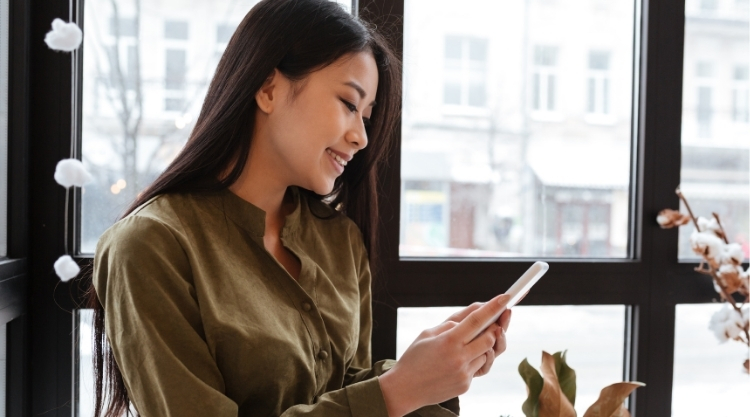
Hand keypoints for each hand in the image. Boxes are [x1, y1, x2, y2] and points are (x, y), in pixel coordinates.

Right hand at [379, 294, 512, 416]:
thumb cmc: (415, 357)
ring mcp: (463, 374)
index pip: (476, 320)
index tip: (506, 297)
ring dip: (482, 347)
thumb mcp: (428, 333)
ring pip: (487, 354)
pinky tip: (458, 361)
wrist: (404, 389)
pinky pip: (479, 368)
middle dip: (493, 329)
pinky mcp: (465, 385)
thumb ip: (453, 322)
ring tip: (467, 345)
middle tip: (492, 323)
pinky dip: (473, 361)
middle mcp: (458, 358)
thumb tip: (476, 311)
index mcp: (448, 341)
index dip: (493, 307)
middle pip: (490, 338)